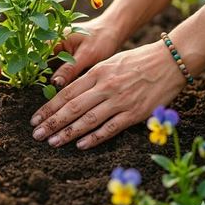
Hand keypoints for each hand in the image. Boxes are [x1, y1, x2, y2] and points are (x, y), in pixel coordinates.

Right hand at [0, 16, 120, 87]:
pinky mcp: (46, 53)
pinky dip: (11, 74)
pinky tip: (3, 84)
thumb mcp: (90, 53)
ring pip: (13, 60)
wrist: (110, 28)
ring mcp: (40, 47)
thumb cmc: (102, 38)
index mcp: (46, 38)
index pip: (15, 54)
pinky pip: (24, 64)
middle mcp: (39, 41)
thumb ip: (72, 67)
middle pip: (7, 56)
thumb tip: (53, 85)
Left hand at [30, 41, 185, 149]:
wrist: (169, 61)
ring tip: (51, 142)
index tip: (35, 118)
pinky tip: (80, 145)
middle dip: (52, 122)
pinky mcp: (134, 113)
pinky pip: (110, 128)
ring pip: (88, 120)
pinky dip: (94, 138)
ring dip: (67, 133)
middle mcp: (105, 87)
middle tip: (36, 134)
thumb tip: (70, 91)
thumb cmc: (137, 60)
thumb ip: (91, 76)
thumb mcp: (110, 62)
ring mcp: (120, 101)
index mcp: (97, 72)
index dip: (49, 107)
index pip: (66, 93)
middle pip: (72, 107)